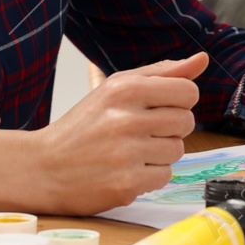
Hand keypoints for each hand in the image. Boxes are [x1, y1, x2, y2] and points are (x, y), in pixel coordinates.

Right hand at [26, 51, 205, 212]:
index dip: (178, 102)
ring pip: (177, 151)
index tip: (158, 107)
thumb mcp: (116, 87)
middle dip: (169, 128)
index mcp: (125, 89)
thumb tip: (202, 59)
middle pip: (186, 122)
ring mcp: (126, 154)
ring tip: (130, 151)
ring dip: (159, 153)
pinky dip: (149, 175)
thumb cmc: (83, 126)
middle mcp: (126, 119)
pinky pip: (164, 176)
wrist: (42, 167)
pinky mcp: (126, 185)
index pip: (188, 91)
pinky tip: (125, 170)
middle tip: (140, 131)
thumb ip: (162, 72)